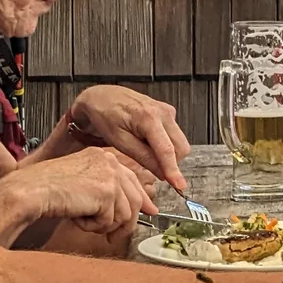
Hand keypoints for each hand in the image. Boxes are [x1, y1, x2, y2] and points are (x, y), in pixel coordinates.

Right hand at [0, 145, 158, 244]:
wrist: (30, 191)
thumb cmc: (46, 190)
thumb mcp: (82, 186)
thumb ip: (108, 192)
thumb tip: (138, 207)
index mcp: (102, 157)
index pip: (132, 179)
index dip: (141, 200)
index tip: (147, 211)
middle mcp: (108, 162)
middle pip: (135, 198)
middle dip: (126, 222)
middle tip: (113, 236)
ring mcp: (109, 174)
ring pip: (126, 213)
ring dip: (106, 225)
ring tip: (85, 222)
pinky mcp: (106, 190)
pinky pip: (111, 220)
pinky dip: (94, 226)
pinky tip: (78, 218)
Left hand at [50, 85, 191, 193]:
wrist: (101, 97)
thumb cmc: (105, 116)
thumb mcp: (119, 141)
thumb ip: (143, 157)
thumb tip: (162, 174)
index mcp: (149, 117)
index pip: (167, 150)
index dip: (174, 170)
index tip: (180, 185)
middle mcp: (163, 112)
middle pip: (180, 148)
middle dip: (170, 162)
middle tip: (149, 165)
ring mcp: (167, 111)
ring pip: (180, 143)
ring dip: (168, 154)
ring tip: (144, 149)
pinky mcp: (168, 112)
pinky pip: (175, 135)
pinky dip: (166, 144)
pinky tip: (147, 141)